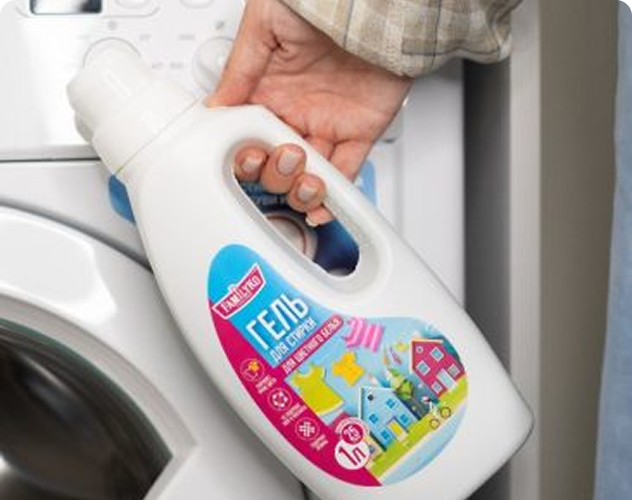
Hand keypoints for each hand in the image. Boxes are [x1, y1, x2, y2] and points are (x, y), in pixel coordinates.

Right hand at [207, 0, 411, 224]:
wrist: (374, 0)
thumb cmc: (320, 1)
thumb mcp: (265, 22)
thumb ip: (240, 68)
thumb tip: (216, 106)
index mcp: (269, 90)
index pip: (249, 136)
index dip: (245, 153)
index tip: (244, 155)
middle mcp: (296, 111)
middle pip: (276, 163)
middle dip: (274, 172)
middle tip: (281, 155)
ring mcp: (328, 123)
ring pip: (308, 174)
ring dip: (300, 188)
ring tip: (301, 178)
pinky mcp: (359, 131)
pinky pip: (346, 171)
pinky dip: (334, 194)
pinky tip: (320, 207)